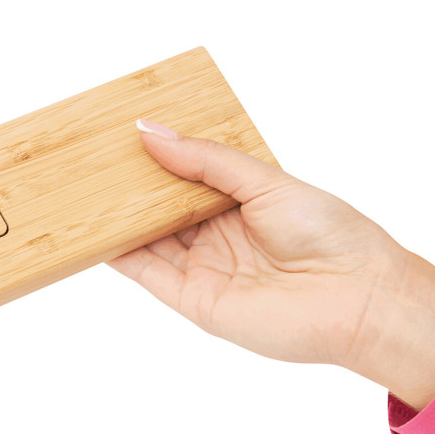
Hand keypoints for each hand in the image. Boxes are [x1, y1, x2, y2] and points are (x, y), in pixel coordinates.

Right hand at [107, 121, 434, 411]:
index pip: (185, 178)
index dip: (154, 158)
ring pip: (147, 239)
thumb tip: (149, 131)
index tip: (118, 133)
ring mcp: (206, 270)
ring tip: (76, 185)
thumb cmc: (329, 232)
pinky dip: (117, 252)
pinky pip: (148, 272)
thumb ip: (206, 160)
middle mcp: (219, 238)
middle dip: (127, 186)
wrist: (358, 297)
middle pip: (160, 209)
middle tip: (87, 156)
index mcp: (240, 204)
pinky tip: (90, 228)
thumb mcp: (265, 180)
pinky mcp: (197, 302)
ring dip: (114, 216)